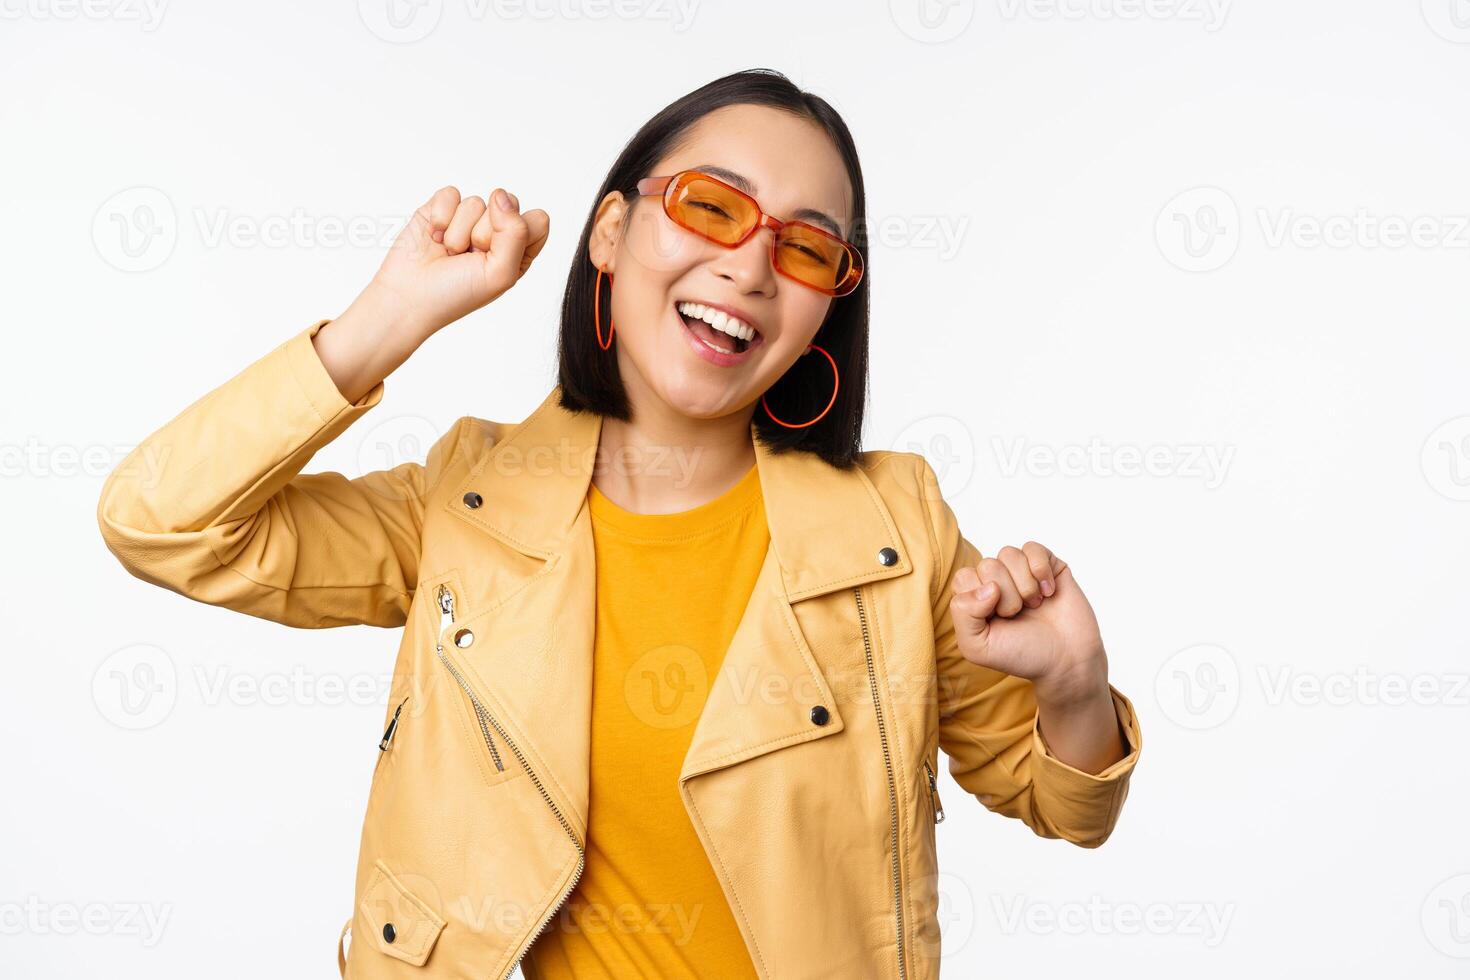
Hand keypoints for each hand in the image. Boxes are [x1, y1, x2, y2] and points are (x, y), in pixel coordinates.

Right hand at [362, 185, 550, 341]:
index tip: (497, 255)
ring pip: (476, 202)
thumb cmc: (455, 294)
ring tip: (449, 253)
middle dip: (485, 233)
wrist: (408, 297)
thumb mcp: (501, 274)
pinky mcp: (441, 209)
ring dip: (458, 232)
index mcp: (518, 251)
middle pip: (508, 205)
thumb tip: (501, 195)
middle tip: (469, 257)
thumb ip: (516, 233)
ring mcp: (467, 220)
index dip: (518, 232)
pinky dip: (440, 217)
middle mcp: (495, 233)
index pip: (537, 220)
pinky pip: (451, 195)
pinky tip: (434, 238)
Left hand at [948, 542, 1106, 706]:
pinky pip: (1033, 548)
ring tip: (1035, 604)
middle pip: (988, 565)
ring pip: (1009, 554)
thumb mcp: (977, 647)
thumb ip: (963, 615)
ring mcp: (1021, 571)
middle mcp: (996, 581)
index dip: (981, 600)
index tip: (997, 621)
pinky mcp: (1047, 565)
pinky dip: (1041, 571)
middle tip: (1018, 614)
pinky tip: (1049, 592)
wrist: (1067, 660)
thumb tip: (988, 586)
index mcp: (975, 597)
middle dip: (1006, 596)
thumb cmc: (1021, 654)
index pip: (964, 578)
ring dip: (1025, 585)